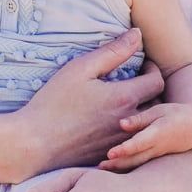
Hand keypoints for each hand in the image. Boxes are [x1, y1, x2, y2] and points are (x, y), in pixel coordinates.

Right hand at [16, 31, 164, 173]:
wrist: (33, 144)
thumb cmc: (53, 104)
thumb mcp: (80, 69)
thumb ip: (113, 51)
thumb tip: (137, 34)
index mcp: (124, 98)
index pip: (157, 81)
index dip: (153, 69)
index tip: (142, 65)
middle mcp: (129, 122)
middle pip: (158, 104)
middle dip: (152, 91)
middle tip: (138, 82)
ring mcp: (122, 142)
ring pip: (147, 125)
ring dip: (144, 112)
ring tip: (129, 102)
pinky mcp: (113, 156)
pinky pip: (133, 142)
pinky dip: (132, 131)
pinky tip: (114, 123)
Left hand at [103, 102, 191, 169]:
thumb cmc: (176, 115)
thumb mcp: (160, 111)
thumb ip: (140, 119)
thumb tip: (121, 124)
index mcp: (158, 133)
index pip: (140, 143)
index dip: (125, 149)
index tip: (110, 153)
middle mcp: (157, 148)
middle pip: (135, 158)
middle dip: (118, 163)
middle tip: (100, 167)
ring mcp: (158, 156)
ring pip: (138, 164)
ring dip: (120, 168)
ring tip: (102, 169)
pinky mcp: (157, 160)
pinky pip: (141, 165)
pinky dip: (128, 168)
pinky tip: (114, 170)